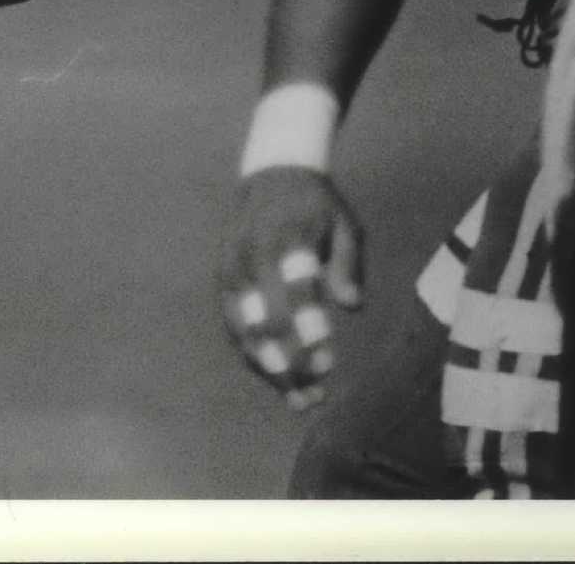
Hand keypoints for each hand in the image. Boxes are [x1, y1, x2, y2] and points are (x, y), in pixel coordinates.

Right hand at [218, 167, 363, 409]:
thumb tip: (352, 304)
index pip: (294, 291)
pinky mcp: (222, 279)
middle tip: (316, 394)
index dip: (309, 330)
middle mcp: (251, 254)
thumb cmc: (316, 206)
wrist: (270, 174)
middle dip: (288, 361)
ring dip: (269, 369)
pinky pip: (232, 325)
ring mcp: (231, 268)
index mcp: (285, 236)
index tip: (328, 363)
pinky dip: (253, 355)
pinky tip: (279, 379)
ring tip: (300, 400)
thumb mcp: (343, 223)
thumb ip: (346, 263)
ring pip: (243, 329)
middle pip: (263, 318)